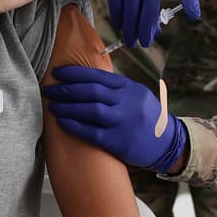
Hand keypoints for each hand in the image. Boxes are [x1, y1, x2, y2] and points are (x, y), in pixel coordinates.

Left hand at [44, 65, 187, 172]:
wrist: (167, 144)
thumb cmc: (146, 118)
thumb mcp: (137, 96)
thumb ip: (116, 88)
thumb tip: (85, 79)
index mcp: (129, 88)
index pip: (98, 76)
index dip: (75, 73)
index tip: (57, 73)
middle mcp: (127, 103)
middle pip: (92, 91)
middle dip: (67, 89)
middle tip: (50, 90)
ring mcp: (123, 122)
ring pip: (91, 109)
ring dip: (68, 107)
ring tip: (52, 106)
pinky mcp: (118, 141)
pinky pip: (92, 132)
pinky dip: (75, 126)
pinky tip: (62, 123)